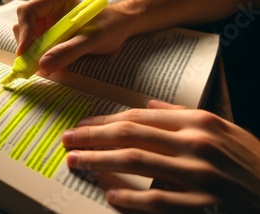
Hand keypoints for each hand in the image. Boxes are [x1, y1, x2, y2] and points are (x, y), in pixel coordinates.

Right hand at [14, 0, 130, 76]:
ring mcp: (47, 25)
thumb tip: (43, 65)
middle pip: (23, 26)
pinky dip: (40, 60)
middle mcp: (48, 11)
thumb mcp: (91, 39)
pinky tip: (52, 66)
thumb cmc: (109, 26)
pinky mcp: (50, 38)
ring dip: (33, 55)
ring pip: (27, 40)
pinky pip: (37, 49)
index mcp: (56, 1)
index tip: (25, 52)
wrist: (121, 28)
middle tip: (34, 65)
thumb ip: (68, 51)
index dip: (24, 32)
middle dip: (27, 47)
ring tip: (46, 67)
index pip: (27, 11)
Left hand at [61, 100, 259, 212]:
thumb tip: (151, 106)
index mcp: (198, 121)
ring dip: (100, 161)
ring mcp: (199, 174)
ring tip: (76, 161)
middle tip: (68, 139)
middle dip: (93, 136)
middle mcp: (196, 142)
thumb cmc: (248, 160)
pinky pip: (158, 199)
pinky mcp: (203, 206)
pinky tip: (110, 195)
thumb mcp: (222, 128)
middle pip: (130, 134)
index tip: (84, 124)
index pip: (139, 117)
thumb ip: (183, 115)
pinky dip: (130, 197)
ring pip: (136, 161)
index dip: (106, 120)